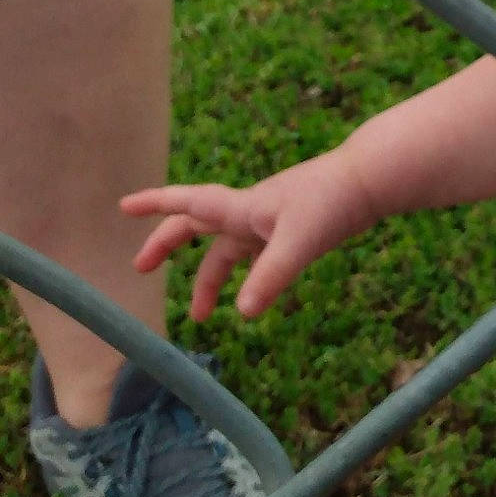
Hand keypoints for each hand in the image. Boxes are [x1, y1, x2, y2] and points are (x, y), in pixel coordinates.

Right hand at [121, 150, 377, 318]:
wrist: (372, 180)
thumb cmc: (334, 202)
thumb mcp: (300, 242)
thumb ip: (271, 277)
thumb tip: (241, 314)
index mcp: (243, 208)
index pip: (188, 204)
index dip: (154, 205)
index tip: (122, 206)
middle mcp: (251, 211)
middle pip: (198, 227)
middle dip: (167, 246)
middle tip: (141, 269)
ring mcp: (272, 219)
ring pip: (228, 249)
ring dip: (210, 278)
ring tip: (203, 316)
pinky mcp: (294, 228)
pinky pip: (256, 253)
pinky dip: (246, 275)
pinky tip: (251, 299)